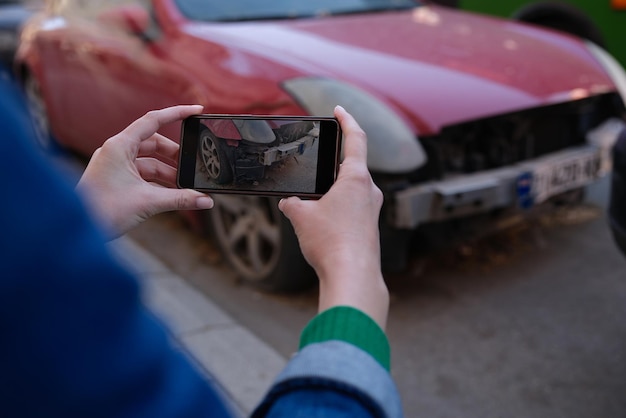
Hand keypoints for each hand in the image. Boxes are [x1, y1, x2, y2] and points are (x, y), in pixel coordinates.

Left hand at [76, 105, 213, 238]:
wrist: (77, 230)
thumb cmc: (103, 211)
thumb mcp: (148, 202)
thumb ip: (181, 199)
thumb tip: (206, 201)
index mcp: (119, 146)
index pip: (153, 120)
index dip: (177, 113)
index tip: (197, 110)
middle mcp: (116, 151)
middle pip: (154, 143)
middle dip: (175, 156)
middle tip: (193, 166)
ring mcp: (115, 165)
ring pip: (149, 161)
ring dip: (168, 173)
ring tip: (186, 187)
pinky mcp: (115, 179)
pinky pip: (142, 174)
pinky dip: (158, 183)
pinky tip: (172, 195)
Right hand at [278, 106, 388, 328]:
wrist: (352, 276)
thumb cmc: (331, 243)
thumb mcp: (301, 216)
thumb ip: (293, 203)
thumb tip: (291, 203)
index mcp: (356, 178)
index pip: (356, 138)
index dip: (346, 120)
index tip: (339, 110)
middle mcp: (370, 191)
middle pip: (352, 165)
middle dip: (332, 162)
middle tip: (316, 160)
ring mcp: (373, 210)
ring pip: (352, 189)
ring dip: (333, 189)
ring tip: (312, 201)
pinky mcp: (370, 227)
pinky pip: (353, 208)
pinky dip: (337, 207)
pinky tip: (322, 222)